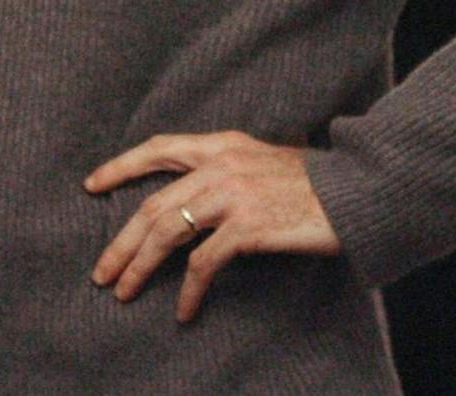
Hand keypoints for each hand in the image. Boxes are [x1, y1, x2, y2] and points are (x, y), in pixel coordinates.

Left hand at [87, 131, 340, 321]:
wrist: (363, 190)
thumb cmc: (320, 182)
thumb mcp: (267, 160)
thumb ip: (232, 170)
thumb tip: (199, 198)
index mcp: (222, 144)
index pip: (159, 148)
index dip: (121, 166)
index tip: (92, 184)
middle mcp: (219, 165)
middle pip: (152, 204)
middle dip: (121, 242)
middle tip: (101, 272)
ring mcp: (231, 195)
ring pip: (166, 232)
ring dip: (140, 266)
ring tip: (125, 291)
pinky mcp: (247, 227)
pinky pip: (203, 263)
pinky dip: (189, 290)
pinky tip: (183, 311)